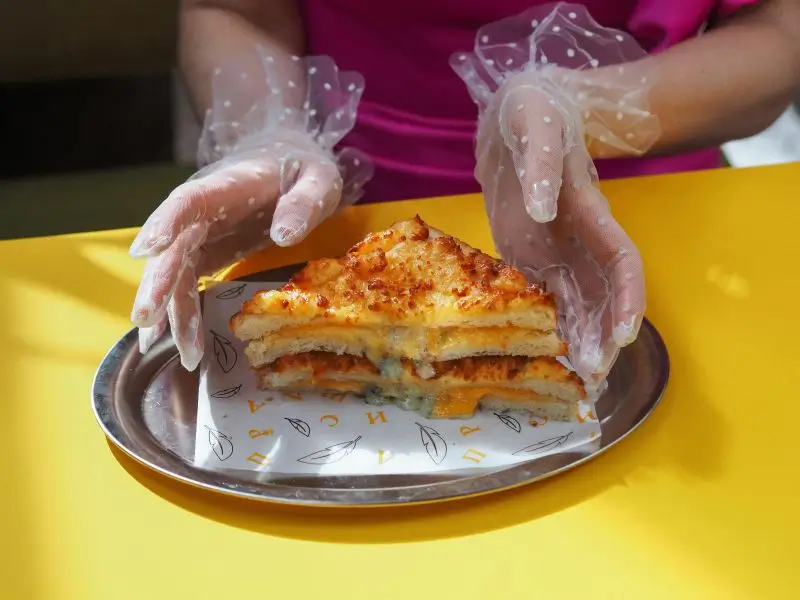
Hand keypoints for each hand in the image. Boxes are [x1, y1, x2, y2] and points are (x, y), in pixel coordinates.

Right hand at [129, 51, 369, 370]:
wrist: (288, 162)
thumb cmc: (304, 168)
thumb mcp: (319, 180)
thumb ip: (304, 202)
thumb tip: (284, 235)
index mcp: (226, 185)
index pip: (187, 201)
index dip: (164, 223)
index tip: (145, 250)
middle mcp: (203, 210)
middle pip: (172, 247)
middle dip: (159, 285)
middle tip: (149, 321)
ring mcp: (201, 232)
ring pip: (175, 272)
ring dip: (172, 310)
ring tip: (174, 350)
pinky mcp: (207, 251)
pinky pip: (187, 282)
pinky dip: (181, 310)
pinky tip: (175, 341)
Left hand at [477, 80, 644, 380]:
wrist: (513, 121)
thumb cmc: (533, 115)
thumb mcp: (536, 126)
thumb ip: (540, 163)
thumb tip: (543, 209)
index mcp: (590, 211)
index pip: (622, 262)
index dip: (627, 299)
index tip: (622, 336)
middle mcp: (579, 239)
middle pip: (603, 295)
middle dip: (603, 335)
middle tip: (592, 378)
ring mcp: (555, 250)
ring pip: (576, 303)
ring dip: (578, 339)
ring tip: (572, 379)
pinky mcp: (528, 255)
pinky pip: (542, 296)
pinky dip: (545, 326)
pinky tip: (540, 353)